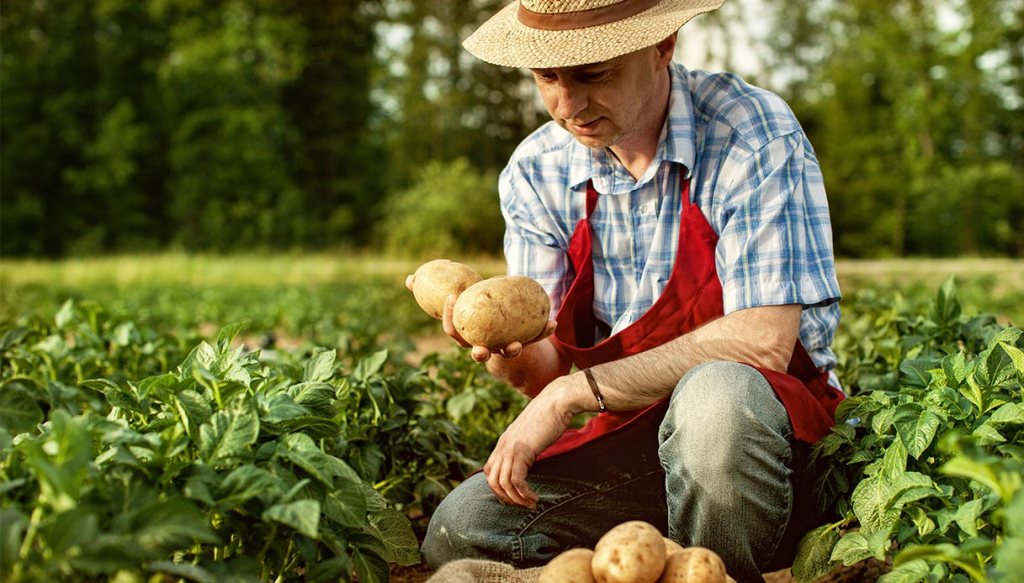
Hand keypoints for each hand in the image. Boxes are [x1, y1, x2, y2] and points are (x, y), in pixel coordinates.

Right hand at [407, 274, 555, 361]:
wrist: (504, 333)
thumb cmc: (475, 313)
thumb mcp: (458, 302)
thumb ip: (433, 292)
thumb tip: (408, 279)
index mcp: (466, 335)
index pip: (453, 330)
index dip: (450, 316)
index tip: (452, 297)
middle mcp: (483, 346)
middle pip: (477, 353)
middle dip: (478, 353)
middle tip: (479, 350)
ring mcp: (503, 348)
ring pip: (507, 352)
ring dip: (512, 349)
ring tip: (515, 345)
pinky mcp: (524, 344)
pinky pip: (534, 339)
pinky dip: (543, 332)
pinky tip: (553, 323)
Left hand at [483, 387, 573, 507]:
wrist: (557, 401)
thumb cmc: (550, 416)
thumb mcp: (532, 433)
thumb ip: (526, 446)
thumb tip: (530, 458)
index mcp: (504, 442)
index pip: (489, 471)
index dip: (498, 488)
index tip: (514, 496)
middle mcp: (502, 445)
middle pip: (492, 480)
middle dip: (506, 498)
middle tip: (522, 504)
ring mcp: (510, 448)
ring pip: (503, 483)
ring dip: (516, 499)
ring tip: (530, 504)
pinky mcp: (522, 451)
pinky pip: (516, 480)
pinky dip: (524, 493)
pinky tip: (535, 498)